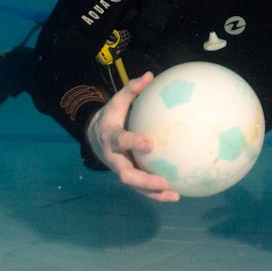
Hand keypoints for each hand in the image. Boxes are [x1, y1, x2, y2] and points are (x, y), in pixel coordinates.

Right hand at [86, 72, 179, 201]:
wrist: (95, 135)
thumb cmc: (112, 116)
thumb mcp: (118, 101)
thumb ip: (132, 89)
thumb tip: (149, 75)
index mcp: (110, 138)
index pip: (121, 141)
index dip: (133, 142)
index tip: (150, 143)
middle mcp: (114, 158)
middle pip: (125, 173)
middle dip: (143, 179)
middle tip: (163, 181)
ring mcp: (121, 169)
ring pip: (135, 185)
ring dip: (153, 193)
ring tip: (174, 195)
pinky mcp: (129, 176)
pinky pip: (142, 188)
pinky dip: (157, 193)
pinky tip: (176, 194)